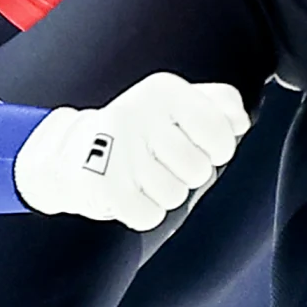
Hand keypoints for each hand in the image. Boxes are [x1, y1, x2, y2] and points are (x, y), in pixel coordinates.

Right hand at [12, 74, 247, 229]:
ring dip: (161, 193)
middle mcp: (140, 113)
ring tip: (138, 174)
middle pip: (200, 170)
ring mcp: (121, 149)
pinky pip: (151, 216)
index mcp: (165, 90)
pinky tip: (126, 190)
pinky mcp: (106, 186)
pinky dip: (141, 211)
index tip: (196, 144)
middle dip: (184, 174)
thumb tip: (241, 120)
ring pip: (177, 195)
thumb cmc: (133, 131)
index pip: (223, 133)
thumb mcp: (174, 102)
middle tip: (157, 160)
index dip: (216, 149)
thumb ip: (217, 104)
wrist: (66, 154)